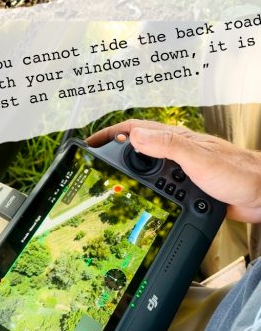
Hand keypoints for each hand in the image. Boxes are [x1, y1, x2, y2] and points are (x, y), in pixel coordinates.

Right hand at [87, 119, 260, 222]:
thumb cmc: (239, 172)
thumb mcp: (197, 157)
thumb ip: (166, 145)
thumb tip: (134, 136)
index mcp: (174, 139)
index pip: (133, 129)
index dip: (109, 135)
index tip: (90, 143)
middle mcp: (176, 151)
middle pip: (136, 150)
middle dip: (113, 155)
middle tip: (94, 166)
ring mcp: (182, 169)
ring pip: (147, 170)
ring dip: (131, 177)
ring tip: (114, 185)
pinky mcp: (190, 187)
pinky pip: (161, 188)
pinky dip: (148, 193)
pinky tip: (146, 201)